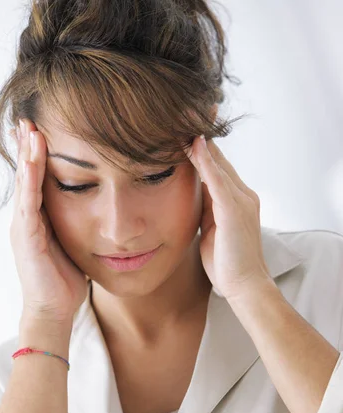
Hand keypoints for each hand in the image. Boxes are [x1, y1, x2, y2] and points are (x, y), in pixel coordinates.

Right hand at [9, 118, 87, 323]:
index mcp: (40, 218)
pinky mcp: (27, 236)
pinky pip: (29, 202)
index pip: (38, 179)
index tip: (44, 128)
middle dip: (28, 146)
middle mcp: (28, 217)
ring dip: (27, 155)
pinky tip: (33, 158)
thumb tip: (98, 208)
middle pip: (27, 174)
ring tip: (29, 128)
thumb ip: (78, 223)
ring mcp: (24, 226)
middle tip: (30, 117)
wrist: (55, 309)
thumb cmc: (66, 279)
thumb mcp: (74, 243)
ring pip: (25, 183)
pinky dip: (30, 178)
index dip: (39, 154)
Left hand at [183, 135, 273, 301]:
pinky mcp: (235, 211)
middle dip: (201, 138)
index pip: (217, 168)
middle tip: (182, 113)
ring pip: (218, 165)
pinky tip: (194, 145)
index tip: (182, 131)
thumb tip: (191, 197)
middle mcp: (243, 195)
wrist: (243, 286)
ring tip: (182, 122)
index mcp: (236, 200)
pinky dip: (206, 162)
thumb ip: (205, 210)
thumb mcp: (211, 230)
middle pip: (219, 160)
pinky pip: (218, 181)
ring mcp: (241, 201)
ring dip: (200, 144)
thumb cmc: (225, 262)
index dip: (201, 149)